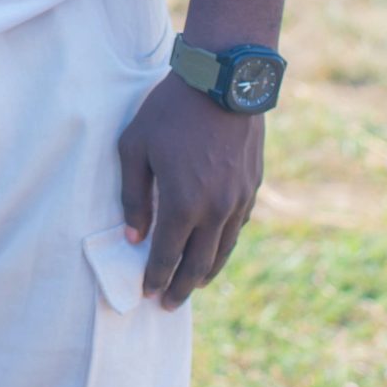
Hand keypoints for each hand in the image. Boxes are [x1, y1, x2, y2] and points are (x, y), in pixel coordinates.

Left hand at [117, 70, 261, 308]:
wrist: (223, 82)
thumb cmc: (170, 111)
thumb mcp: (135, 147)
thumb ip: (133, 196)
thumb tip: (133, 237)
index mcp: (183, 204)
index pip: (167, 256)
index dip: (155, 279)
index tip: (147, 294)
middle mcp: (215, 211)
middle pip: (198, 264)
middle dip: (181, 287)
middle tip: (169, 304)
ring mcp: (239, 201)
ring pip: (223, 251)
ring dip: (206, 272)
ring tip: (192, 284)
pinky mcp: (252, 188)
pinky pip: (237, 228)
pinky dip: (224, 245)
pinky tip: (215, 248)